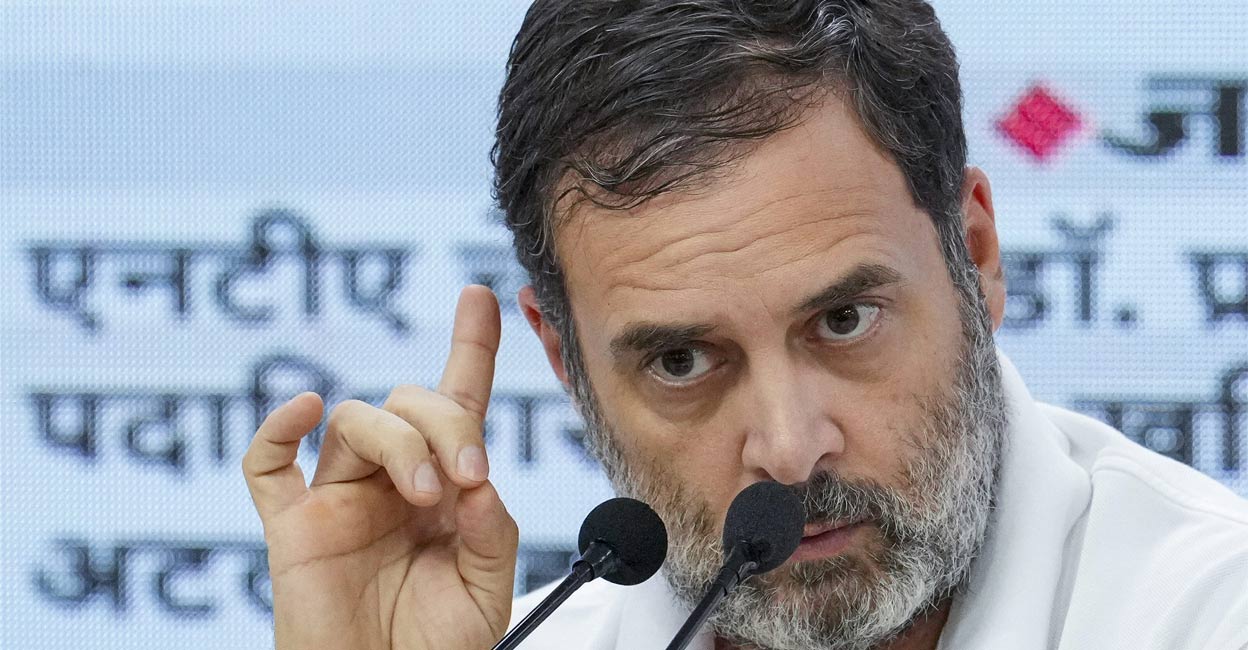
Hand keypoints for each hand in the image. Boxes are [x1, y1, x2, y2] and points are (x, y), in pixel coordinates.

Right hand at [243, 286, 517, 649]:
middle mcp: (391, 479)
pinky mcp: (293, 525)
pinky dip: (277, 428)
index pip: (457, 401)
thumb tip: (475, 481)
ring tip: (428, 496)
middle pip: (409, 401)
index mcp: (443, 487)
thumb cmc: (434, 645)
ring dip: (400, 443)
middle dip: (447, 426)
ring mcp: (339, 497)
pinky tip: (303, 410)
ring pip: (356, 420)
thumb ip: (491, 532)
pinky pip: (267, 463)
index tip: (482, 295)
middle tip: (467, 480)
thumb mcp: (488, 590)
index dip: (471, 346)